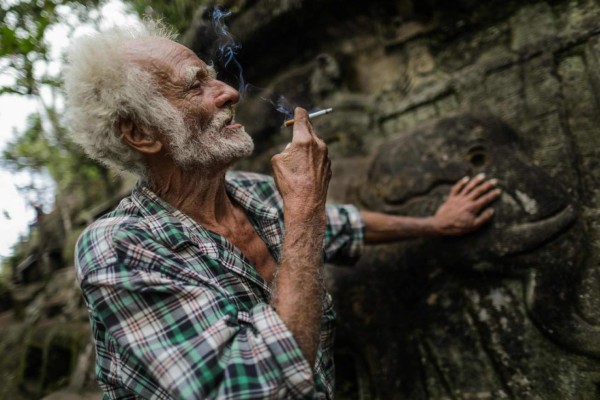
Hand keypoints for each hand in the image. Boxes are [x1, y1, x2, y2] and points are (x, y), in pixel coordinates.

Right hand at [271, 107, 331, 223]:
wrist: (306, 204)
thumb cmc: (289, 182)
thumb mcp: (277, 161)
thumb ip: (286, 149)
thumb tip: (293, 148)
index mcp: (304, 139)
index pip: (302, 117)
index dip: (298, 113)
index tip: (299, 110)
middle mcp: (318, 144)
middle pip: (310, 129)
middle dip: (303, 129)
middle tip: (297, 130)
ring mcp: (326, 156)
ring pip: (315, 145)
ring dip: (307, 148)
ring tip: (297, 163)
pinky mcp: (329, 166)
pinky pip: (319, 157)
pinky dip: (312, 160)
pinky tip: (305, 173)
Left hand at [433, 173, 500, 235]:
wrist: (441, 225)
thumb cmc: (458, 227)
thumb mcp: (473, 226)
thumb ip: (484, 218)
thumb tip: (492, 210)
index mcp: (473, 207)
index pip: (486, 199)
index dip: (493, 194)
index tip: (499, 190)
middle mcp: (466, 200)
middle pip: (479, 190)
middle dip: (487, 185)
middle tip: (495, 180)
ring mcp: (458, 198)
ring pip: (469, 187)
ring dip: (476, 181)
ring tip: (483, 176)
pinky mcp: (451, 198)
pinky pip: (456, 188)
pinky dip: (461, 183)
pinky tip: (466, 178)